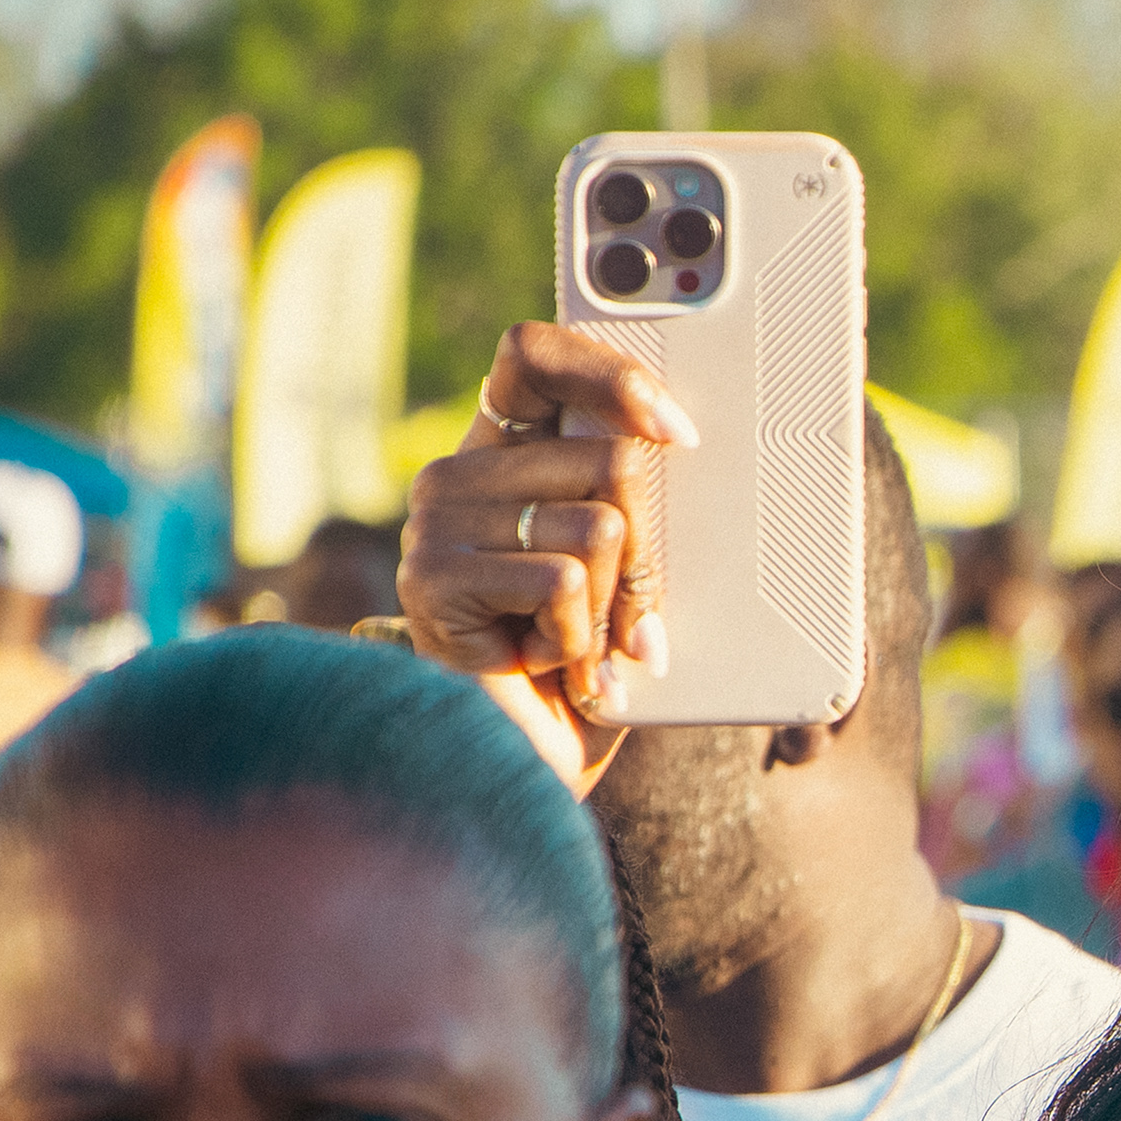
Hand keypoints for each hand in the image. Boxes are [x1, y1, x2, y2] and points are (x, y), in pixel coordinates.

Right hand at [395, 322, 699, 797]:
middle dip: (648, 551)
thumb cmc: (591, 667)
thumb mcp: (628, 573)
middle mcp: (457, 474)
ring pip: (600, 525)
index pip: (536, 354)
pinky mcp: (434, 577)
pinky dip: (584, 637)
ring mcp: (436, 523)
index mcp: (502, 451)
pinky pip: (565, 580)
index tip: (680, 430)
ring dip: (618, 605)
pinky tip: (552, 664)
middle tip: (627, 614)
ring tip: (584, 647)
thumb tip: (686, 444)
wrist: (528, 766)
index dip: (611, 374)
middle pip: (608, 459)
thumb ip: (640, 503)